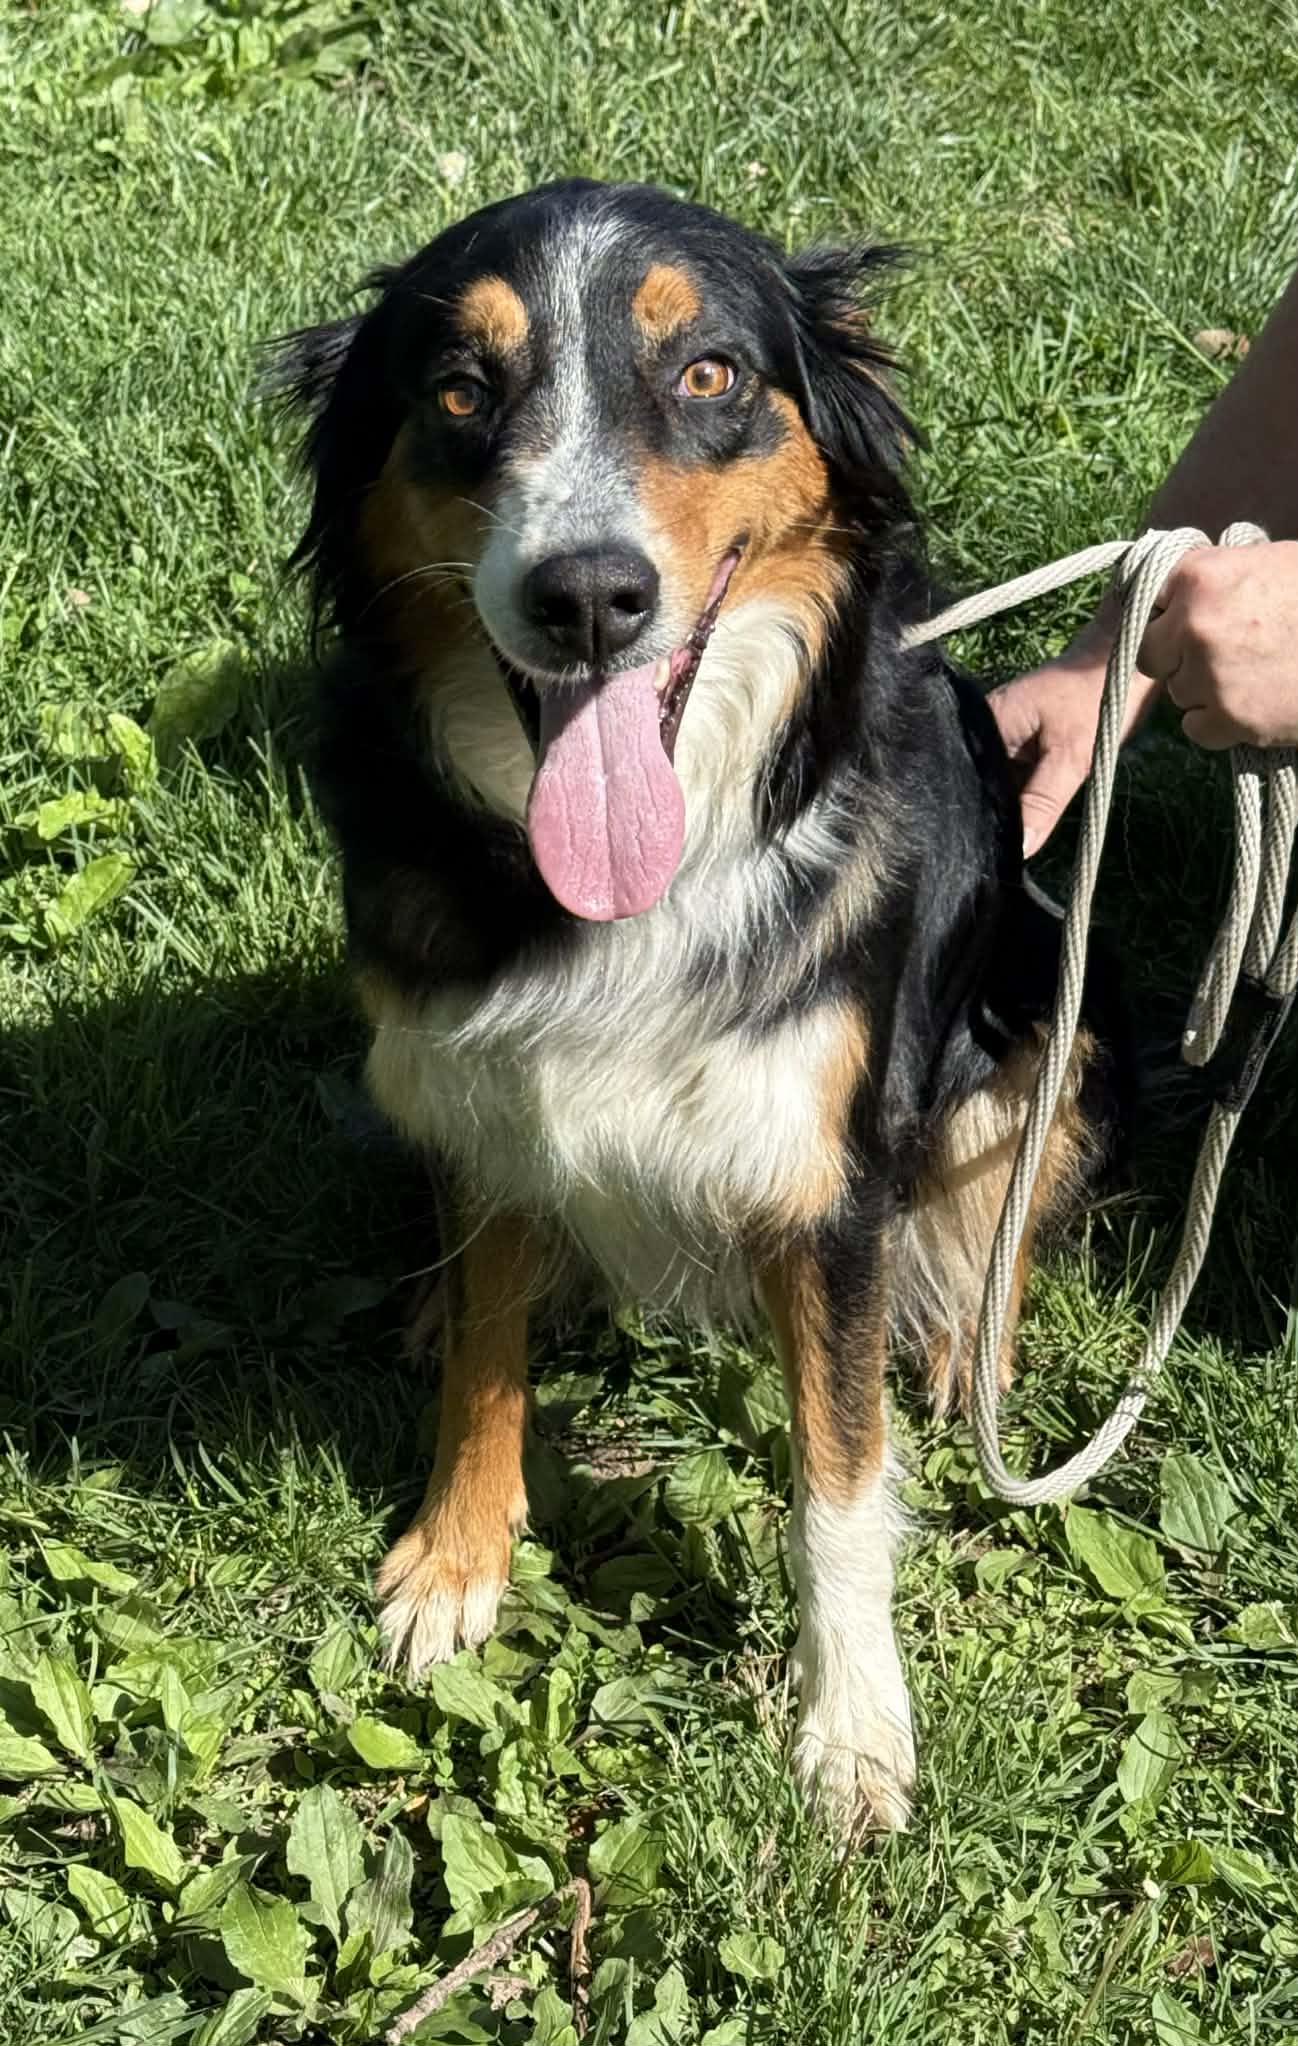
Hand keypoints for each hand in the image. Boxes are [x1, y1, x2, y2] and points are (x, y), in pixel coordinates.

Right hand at [989, 657, 1105, 857]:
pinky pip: (1009, 780)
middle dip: (990, 819)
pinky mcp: (1015, 745)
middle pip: (977, 787)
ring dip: (1006, 811)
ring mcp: (998, 738)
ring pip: (995, 787)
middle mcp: (982, 731)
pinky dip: (1020, 799)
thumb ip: (1042, 802)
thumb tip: (1019, 849)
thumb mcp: (1071, 757)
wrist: (1122, 659)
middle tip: (996, 859)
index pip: (966, 783)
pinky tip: (1025, 821)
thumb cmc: (1095, 698)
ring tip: (1009, 845)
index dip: (974, 820)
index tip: (982, 855)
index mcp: (984, 726)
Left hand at [1140, 540, 1297, 749]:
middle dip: (1175, 655)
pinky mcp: (1228, 718)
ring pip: (1178, 691)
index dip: (1169, 612)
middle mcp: (1194, 624)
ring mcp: (1208, 675)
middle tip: (1214, 655)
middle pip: (1150, 651)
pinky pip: (1195, 728)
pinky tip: (1250, 705)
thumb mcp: (1268, 563)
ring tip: (1250, 675)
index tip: (1183, 619)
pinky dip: (1217, 724)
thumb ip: (1217, 576)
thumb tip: (1176, 593)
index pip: (1151, 600)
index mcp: (1201, 576)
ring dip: (1204, 689)